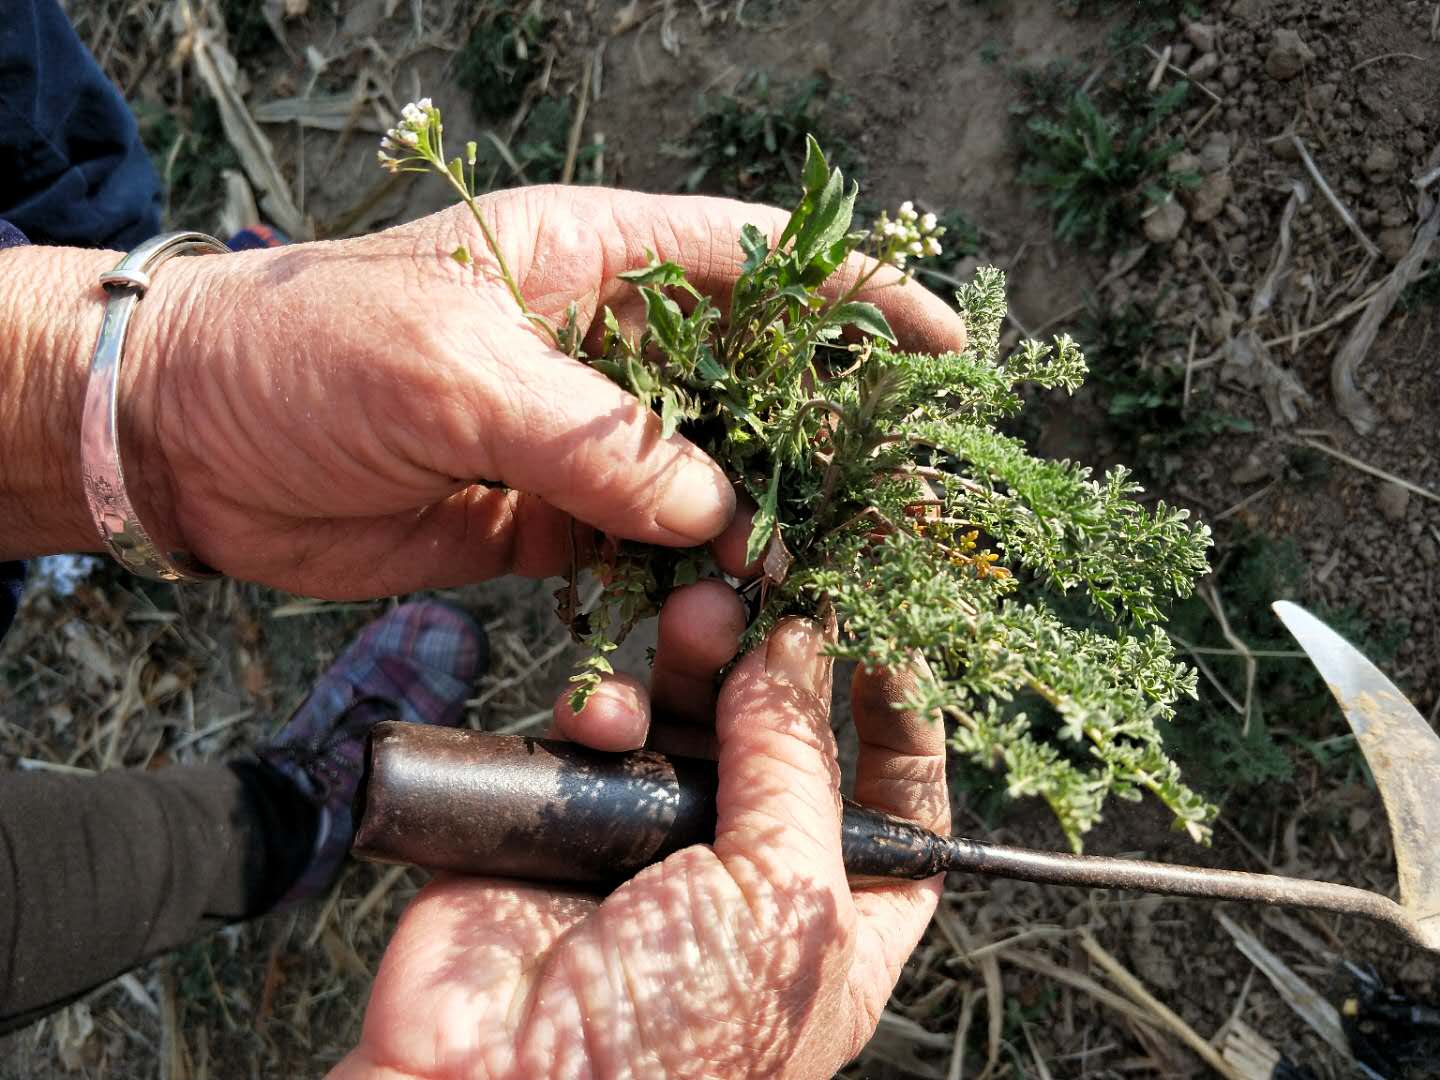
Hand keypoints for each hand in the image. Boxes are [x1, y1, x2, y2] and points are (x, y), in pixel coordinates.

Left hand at [107, 186, 965, 596]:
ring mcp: (579, 438)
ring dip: (749, 534)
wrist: (188, 442)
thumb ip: (592, 435)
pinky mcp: (544, 519)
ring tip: (798, 584)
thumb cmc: (303, 353)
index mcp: (595, 260)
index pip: (757, 261)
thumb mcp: (450, 373)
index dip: (857, 297)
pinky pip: (633, 556)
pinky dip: (669, 591)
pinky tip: (699, 625)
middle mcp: (605, 346)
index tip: (938, 347)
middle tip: (885, 507)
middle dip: (820, 442)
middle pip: (752, 385)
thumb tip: (715, 505)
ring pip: (702, 483)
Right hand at [331, 597, 949, 1079]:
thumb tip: (795, 651)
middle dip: (774, 670)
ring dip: (691, 665)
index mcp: (833, 919)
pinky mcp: (567, 825)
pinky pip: (598, 737)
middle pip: (781, 743)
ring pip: (687, 723)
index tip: (886, 651)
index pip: (898, 814)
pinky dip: (603, 711)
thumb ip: (795, 764)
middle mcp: (748, 879)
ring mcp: (654, 849)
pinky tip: (602, 717)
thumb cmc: (676, 1041)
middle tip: (766, 601)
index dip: (901, 733)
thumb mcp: (782, 899)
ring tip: (692, 622)